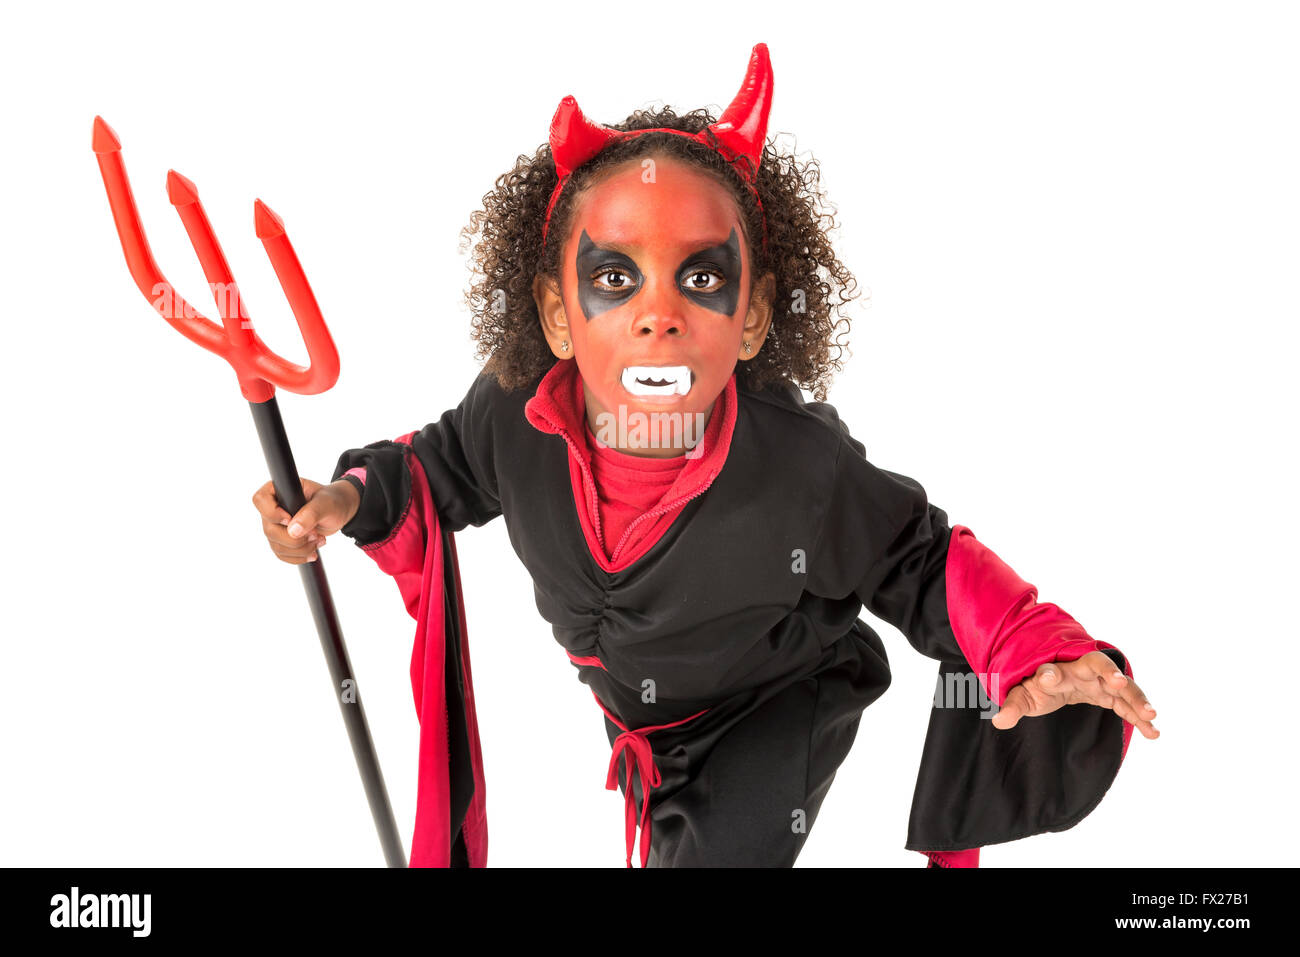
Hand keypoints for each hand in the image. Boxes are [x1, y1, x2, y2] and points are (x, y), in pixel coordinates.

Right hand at [251, 477, 360, 564]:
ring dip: (300, 549)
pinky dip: (299, 556)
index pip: (260, 500)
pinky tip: (313, 551)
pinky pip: (282, 555)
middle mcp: (274, 508)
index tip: (291, 519)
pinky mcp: (282, 540)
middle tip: (315, 534)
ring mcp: (276, 526)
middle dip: (295, 538)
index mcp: (279, 490)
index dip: (273, 513)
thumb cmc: (332, 501)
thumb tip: (293, 531)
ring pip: (276, 545)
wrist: (338, 512)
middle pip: (269, 529)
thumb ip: (311, 514)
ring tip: (319, 540)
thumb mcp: (326, 504)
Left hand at [991, 650, 1158, 739]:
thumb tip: (998, 721)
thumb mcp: (1023, 696)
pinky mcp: (1110, 694)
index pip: (1052, 670)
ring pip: (1121, 686)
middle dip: (1108, 673)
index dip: (1049, 675)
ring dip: (1136, 698)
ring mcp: (1099, 681)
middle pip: (1098, 665)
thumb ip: (1013, 706)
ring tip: (1150, 715)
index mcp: (1055, 670)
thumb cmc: (1037, 684)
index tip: (1046, 678)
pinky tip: (1153, 732)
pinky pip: (1128, 704)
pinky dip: (1140, 716)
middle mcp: (1081, 670)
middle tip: (1117, 682)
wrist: (1054, 677)